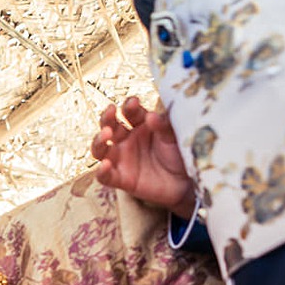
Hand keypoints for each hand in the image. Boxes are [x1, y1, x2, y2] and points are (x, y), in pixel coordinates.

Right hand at [89, 97, 195, 219]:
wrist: (186, 182)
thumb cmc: (179, 154)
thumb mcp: (174, 137)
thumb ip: (163, 126)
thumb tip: (151, 116)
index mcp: (140, 125)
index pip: (129, 112)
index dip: (129, 106)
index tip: (133, 102)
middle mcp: (127, 140)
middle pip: (109, 126)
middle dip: (107, 118)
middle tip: (111, 111)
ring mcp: (122, 159)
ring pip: (100, 149)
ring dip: (99, 141)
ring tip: (105, 134)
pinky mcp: (121, 179)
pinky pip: (105, 176)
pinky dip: (101, 171)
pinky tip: (105, 165)